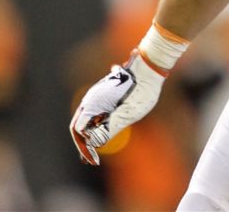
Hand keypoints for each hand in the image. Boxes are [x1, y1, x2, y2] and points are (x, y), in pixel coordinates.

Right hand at [69, 50, 167, 164]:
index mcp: (94, 102)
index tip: (92, 160)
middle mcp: (91, 98)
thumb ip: (111, 127)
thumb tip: (96, 143)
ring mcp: (97, 96)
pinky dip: (94, 127)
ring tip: (94, 154)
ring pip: (85, 119)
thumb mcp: (129, 113)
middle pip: (78, 125)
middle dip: (83, 144)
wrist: (150, 67)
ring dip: (88, 136)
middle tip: (91, 161)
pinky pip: (93, 114)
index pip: (78, 130)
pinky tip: (100, 137)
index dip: (84, 147)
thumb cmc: (142, 90)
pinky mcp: (104, 95)